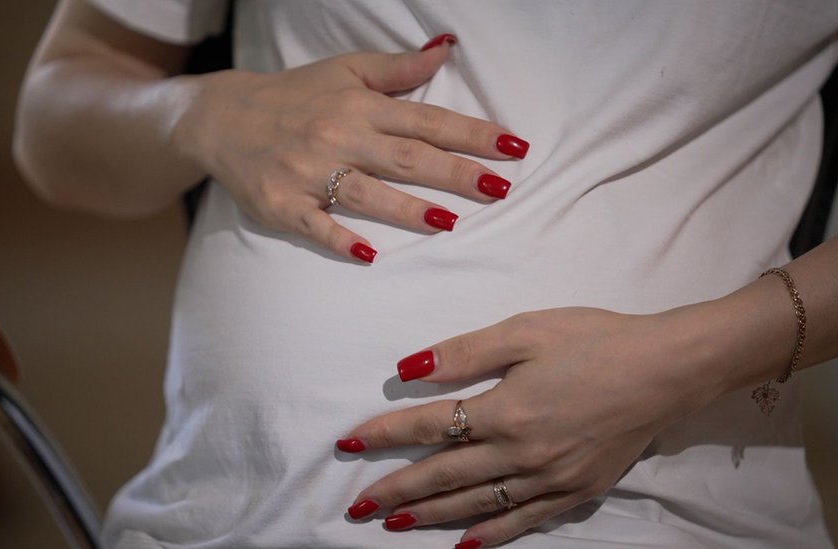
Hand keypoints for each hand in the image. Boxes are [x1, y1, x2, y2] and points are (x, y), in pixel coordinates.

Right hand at [175, 34, 528, 262]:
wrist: (222, 118)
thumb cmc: (293, 95)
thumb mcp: (344, 71)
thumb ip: (397, 69)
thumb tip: (446, 52)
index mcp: (359, 107)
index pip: (426, 120)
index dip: (471, 134)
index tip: (512, 148)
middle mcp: (338, 138)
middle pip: (406, 158)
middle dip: (455, 173)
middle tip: (499, 188)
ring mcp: (309, 174)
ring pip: (366, 193)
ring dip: (407, 209)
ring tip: (448, 222)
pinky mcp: (283, 206)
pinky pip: (315, 226)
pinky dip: (340, 240)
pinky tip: (368, 254)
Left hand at [337, 307, 720, 546]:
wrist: (667, 368)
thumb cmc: (594, 340)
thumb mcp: (525, 331)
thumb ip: (464, 353)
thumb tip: (409, 369)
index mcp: (504, 411)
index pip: (428, 427)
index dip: (384, 435)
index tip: (348, 443)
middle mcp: (520, 454)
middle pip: (442, 476)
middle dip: (395, 491)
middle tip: (356, 506)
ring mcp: (548, 480)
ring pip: (475, 504)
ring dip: (430, 517)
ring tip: (393, 524)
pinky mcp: (575, 492)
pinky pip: (522, 521)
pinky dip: (489, 535)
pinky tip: (464, 544)